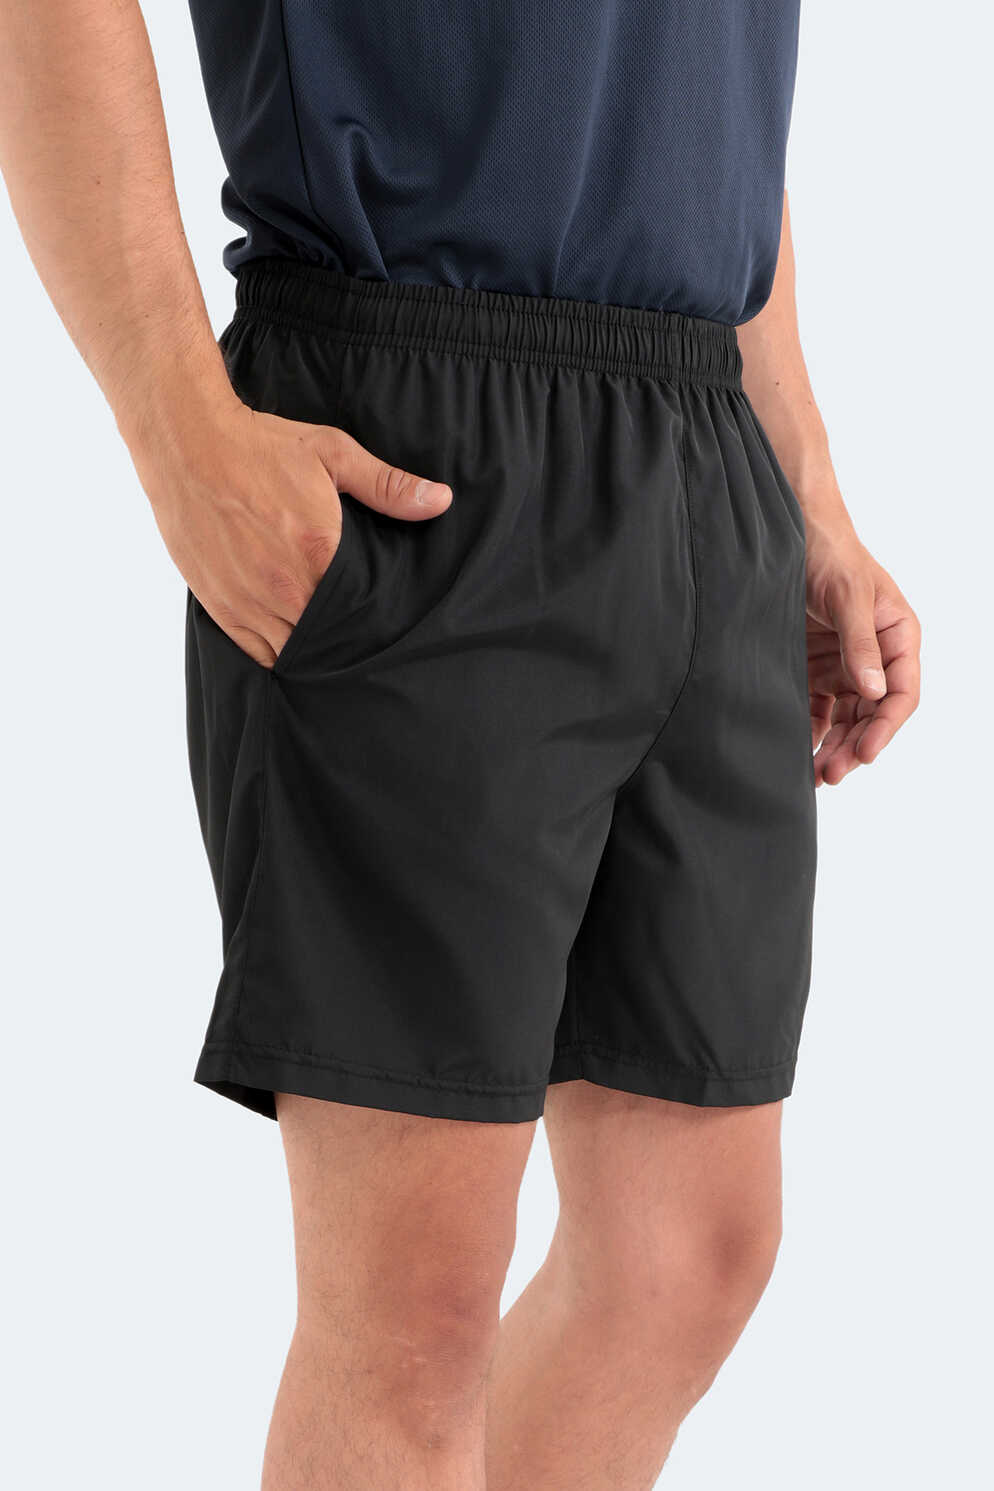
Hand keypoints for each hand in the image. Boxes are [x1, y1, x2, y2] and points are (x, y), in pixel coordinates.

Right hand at [132, 395, 451, 666]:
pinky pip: (258, 654)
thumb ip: (388, 485)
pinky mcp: (222, 607)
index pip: (362, 612)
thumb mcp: (332, 454)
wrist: (187, 443)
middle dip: (348, 642)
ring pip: (295, 653)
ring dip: (314, 651)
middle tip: (364, 639)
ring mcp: (250, 601)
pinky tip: (294, 647)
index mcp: (319, 553)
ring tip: (332, 645)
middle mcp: (285, 586)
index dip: (376, 622)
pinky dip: (278, 655)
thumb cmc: (260, 445)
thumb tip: (440, 501)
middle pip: (331, 639)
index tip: (387, 623)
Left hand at [804, 512, 920, 785]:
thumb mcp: (847, 595)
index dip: (886, 726)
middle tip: (831, 773)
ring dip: (833, 745)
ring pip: (845, 717)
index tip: (866, 753)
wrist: (785, 532)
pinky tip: (799, 751)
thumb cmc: (828, 552)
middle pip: (872, 713)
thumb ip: (859, 643)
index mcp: (897, 637)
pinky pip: (817, 708)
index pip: (902, 692)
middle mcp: (875, 656)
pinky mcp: (813, 667)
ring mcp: (843, 663)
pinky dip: (811, 730)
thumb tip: (874, 691)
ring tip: (816, 775)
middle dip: (855, 745)